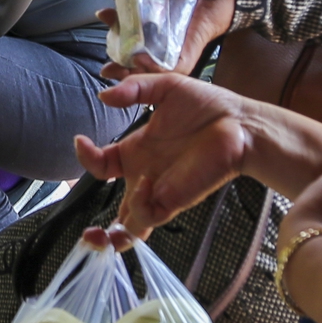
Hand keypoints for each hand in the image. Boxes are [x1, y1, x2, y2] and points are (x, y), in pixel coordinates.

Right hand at [73, 72, 270, 237]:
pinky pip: (148, 216)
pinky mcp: (176, 201)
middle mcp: (145, 177)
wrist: (241, 122)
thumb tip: (103, 96)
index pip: (102, 167)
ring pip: (132, 229)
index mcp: (137, 152)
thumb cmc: (208, 106)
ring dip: (116, 228)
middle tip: (88, 235)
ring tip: (124, 199)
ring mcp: (160, 192)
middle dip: (98, 234)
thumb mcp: (166, 87)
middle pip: (117, 216)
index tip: (80, 140)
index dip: (87, 158)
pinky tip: (145, 184)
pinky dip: (139, 207)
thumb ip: (133, 90)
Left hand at [100, 0, 237, 77]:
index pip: (177, 63)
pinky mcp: (167, 18)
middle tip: (108, 69)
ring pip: (145, 44)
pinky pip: (144, 26)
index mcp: (197, 34)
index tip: (136, 59)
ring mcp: (173, 29)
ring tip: (103, 38)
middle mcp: (183, 37)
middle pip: (155, 62)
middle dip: (130, 67)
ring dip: (122, 44)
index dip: (156, 69)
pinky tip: (107, 14)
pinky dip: (125, 23)